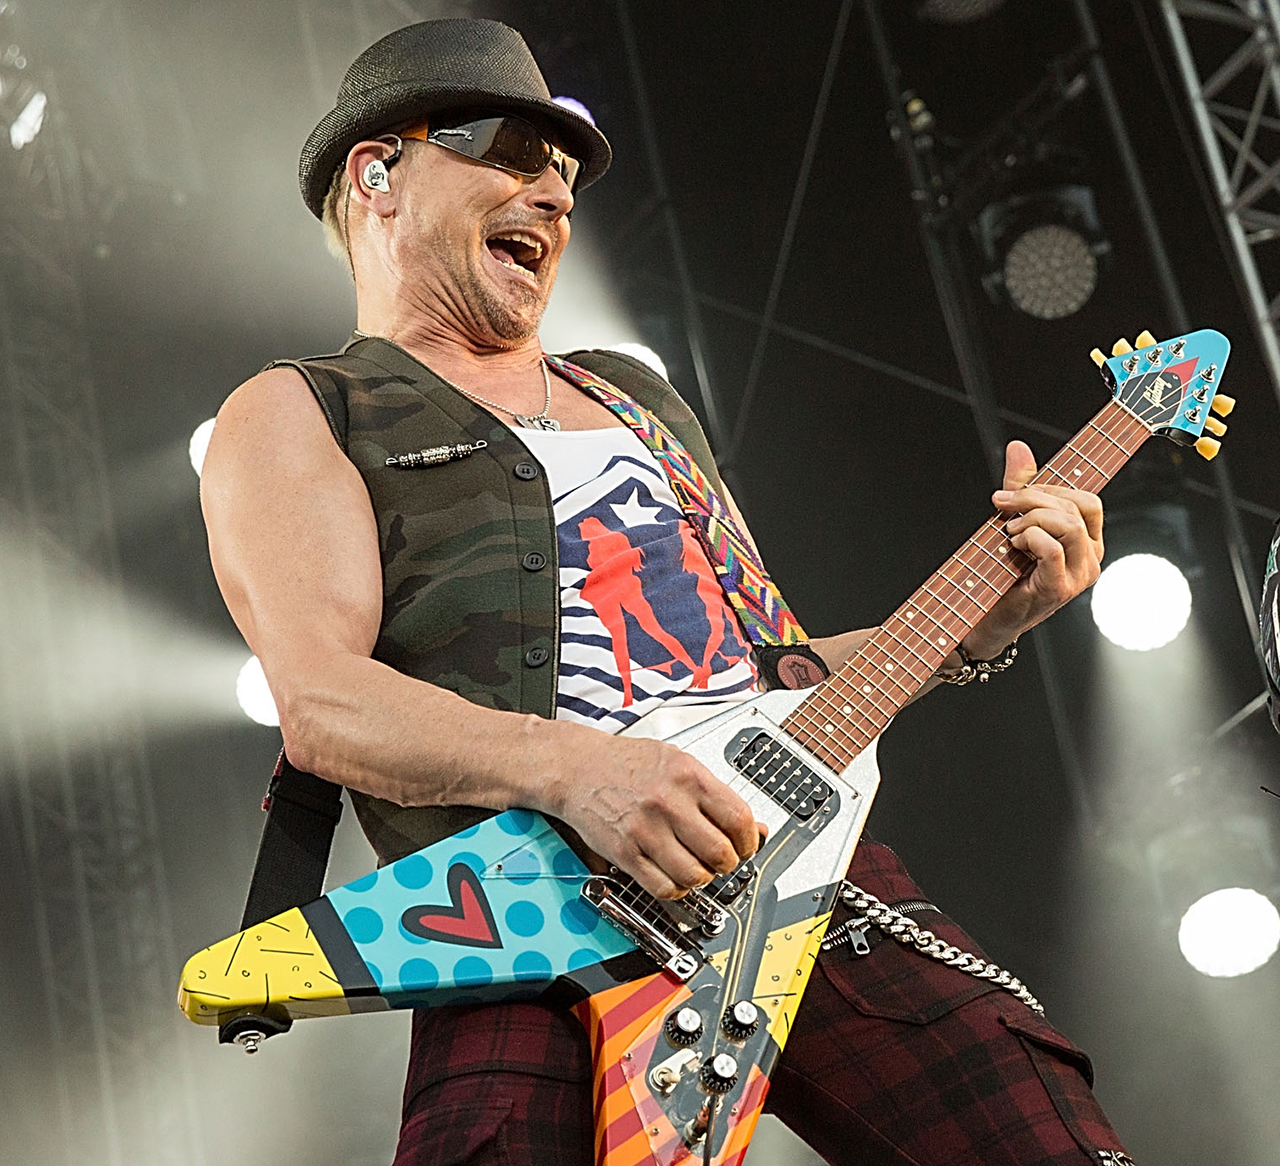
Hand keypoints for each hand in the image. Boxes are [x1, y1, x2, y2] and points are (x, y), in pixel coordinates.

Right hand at [547, 732, 764, 899]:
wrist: (579, 767)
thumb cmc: (628, 764)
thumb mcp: (678, 763)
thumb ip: (716, 795)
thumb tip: (755, 828)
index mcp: (688, 775)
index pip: (738, 819)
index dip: (748, 841)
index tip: (745, 846)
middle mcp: (668, 802)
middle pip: (720, 853)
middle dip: (727, 863)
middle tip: (721, 859)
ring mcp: (646, 829)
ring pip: (695, 876)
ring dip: (702, 878)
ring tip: (697, 867)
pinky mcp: (626, 852)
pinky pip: (663, 887)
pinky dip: (676, 889)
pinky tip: (674, 875)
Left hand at [965, 439, 1103, 657]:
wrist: (985, 618)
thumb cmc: (1001, 573)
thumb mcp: (1013, 522)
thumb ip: (1021, 487)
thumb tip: (1019, 447)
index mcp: (1088, 542)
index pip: (1087, 500)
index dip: (1053, 488)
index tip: (1017, 490)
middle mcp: (1091, 559)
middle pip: (1074, 507)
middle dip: (1031, 497)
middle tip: (1001, 506)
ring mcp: (1079, 576)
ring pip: (1067, 524)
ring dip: (1029, 519)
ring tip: (1008, 532)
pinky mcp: (1059, 589)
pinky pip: (1052, 549)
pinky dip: (1028, 538)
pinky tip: (1012, 545)